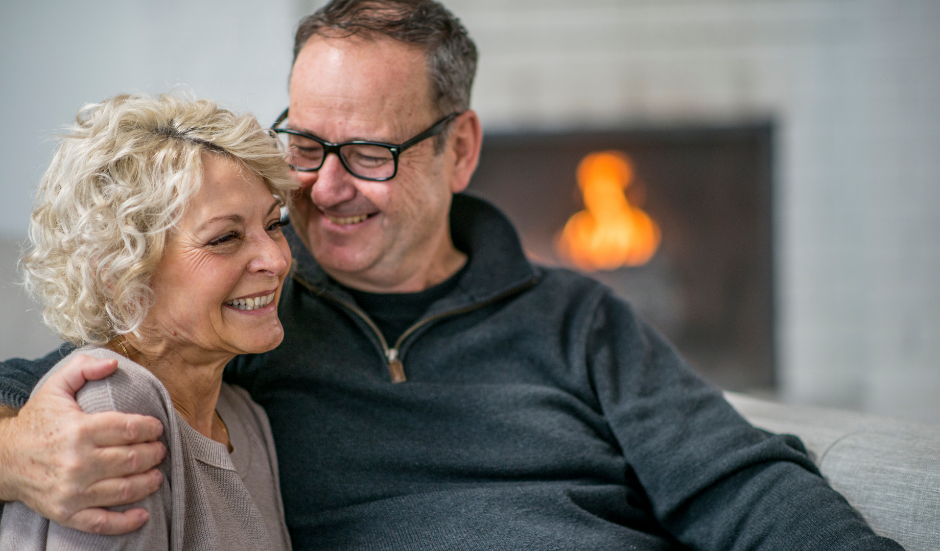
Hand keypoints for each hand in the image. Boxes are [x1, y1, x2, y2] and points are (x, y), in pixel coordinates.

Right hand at [0, 354, 165, 533]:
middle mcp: (78, 462)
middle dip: (154, 453)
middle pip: (133, 459)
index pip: (130, 429)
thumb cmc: (37, 423)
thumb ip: (84, 369)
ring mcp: (72, 491)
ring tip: (157, 473)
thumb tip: (113, 362)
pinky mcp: (67, 513)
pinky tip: (143, 514)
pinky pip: (102, 523)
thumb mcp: (55, 388)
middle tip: (159, 449)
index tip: (156, 428)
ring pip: (125, 489)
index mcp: (79, 430)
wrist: (3, 460)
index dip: (151, 428)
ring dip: (149, 481)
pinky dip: (127, 522)